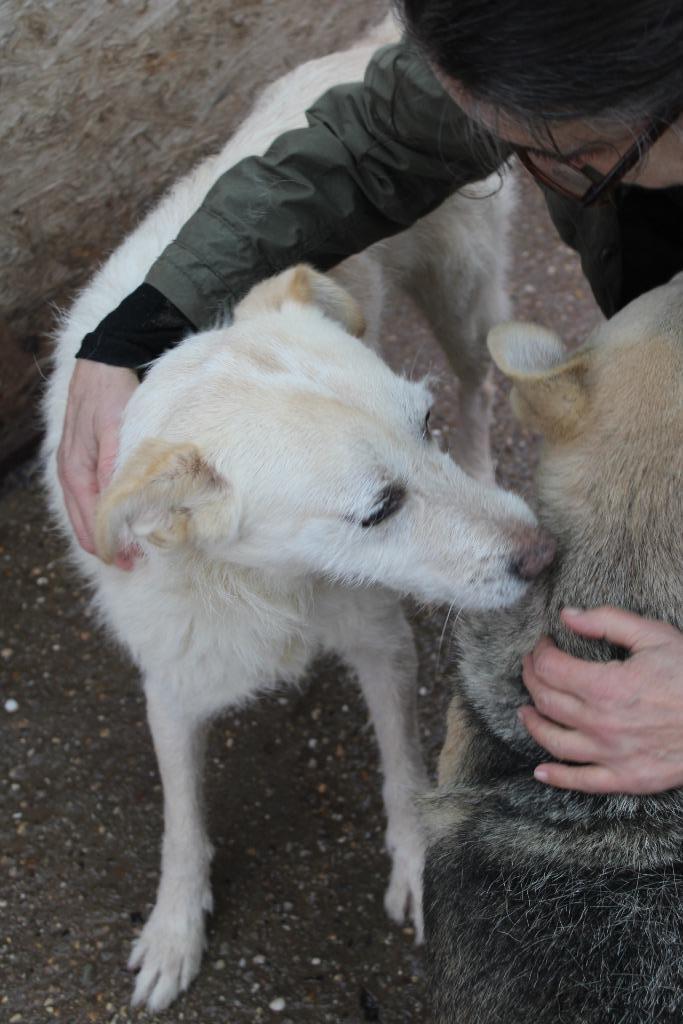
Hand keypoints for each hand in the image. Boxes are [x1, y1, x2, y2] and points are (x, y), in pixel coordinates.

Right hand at [57, 359, 138, 568]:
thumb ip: (114, 467)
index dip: (112, 546)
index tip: (136, 562)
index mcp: (75, 472)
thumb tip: (118, 505)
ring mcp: (77, 467)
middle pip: (85, 523)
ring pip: (88, 511)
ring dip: (108, 531)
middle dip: (109, 546)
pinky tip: (125, 517)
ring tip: (134, 548)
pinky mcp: (88, 458)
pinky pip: (92, 496)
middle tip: (137, 563)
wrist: (106, 360)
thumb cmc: (111, 393)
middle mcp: (71, 474)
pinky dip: (106, 512)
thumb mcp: (115, 429)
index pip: (90, 523)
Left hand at [519, 606, 682, 793]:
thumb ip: (607, 622)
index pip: (551, 668)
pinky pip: (581, 782)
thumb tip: (568, 616)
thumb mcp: (655, 636)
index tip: (542, 644)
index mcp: (605, 686)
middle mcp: (600, 723)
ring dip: (533, 724)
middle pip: (546, 701)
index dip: (539, 652)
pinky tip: (540, 772)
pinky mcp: (625, 778)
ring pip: (554, 741)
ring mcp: (611, 754)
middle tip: (531, 668)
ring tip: (525, 711)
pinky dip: (556, 777)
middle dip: (532, 679)